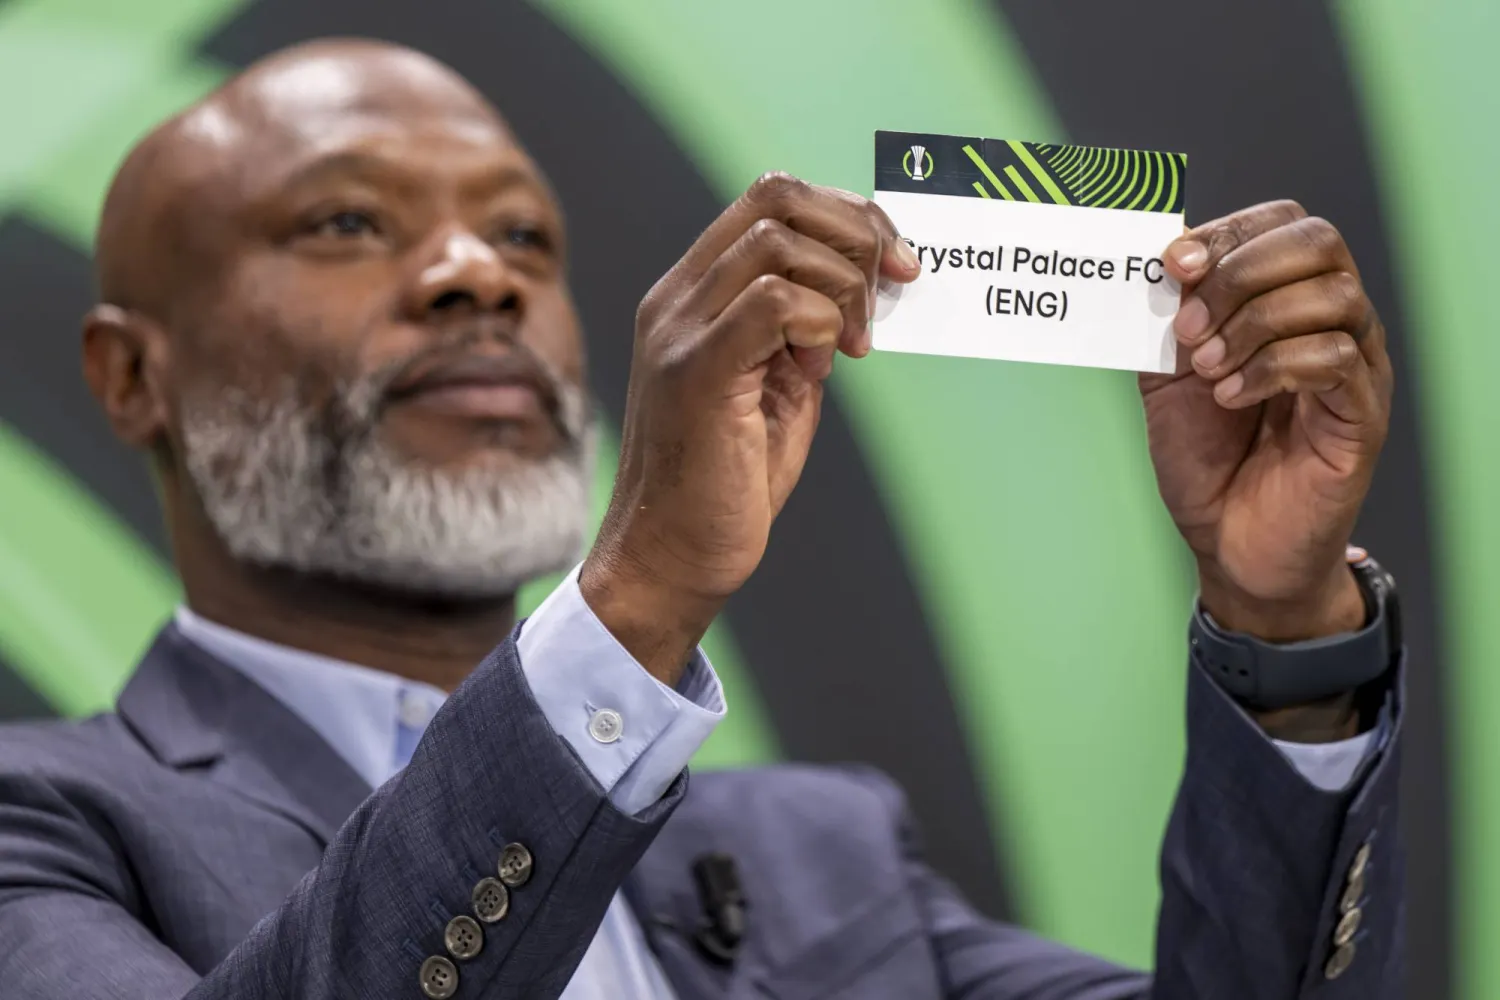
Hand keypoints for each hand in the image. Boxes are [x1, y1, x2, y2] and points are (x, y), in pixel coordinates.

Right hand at [581, 173, 920, 681]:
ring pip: (778, 242)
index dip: (847, 215)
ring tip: (853, 349)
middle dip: (857, 231)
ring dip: (843, 287)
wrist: (671, 560)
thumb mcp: (778, 388)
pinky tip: (824, 369)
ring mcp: (679, 331)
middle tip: (896, 285)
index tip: (895, 264)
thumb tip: (865, 288)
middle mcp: (676, 300)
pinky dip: (822, 323)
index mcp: (693, 296)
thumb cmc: (725, 485)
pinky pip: (774, 302)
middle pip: (777, 197)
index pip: (770, 200)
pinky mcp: (695, 372)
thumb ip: (807, 333)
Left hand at [1144, 201, 1391, 650]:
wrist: (1228, 543)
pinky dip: (1272, 367)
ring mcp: (1354, 367)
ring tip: (1210, 370)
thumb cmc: (1206, 462)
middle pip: (1317, 243)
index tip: (1175, 263)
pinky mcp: (1361, 414)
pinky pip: (1334, 358)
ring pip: (1332, 296)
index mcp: (1284, 303)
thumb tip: (1155, 266)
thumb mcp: (1165, 379)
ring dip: (1254, 324)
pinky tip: (1233, 396)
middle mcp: (1329, 323)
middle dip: (1240, 274)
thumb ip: (1164, 322)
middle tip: (1191, 326)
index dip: (1229, 231)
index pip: (1283, 224)